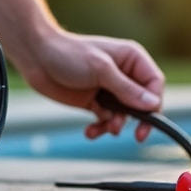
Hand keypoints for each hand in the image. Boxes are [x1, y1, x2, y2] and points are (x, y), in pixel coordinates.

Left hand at [18, 31, 165, 140]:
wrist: (36, 57)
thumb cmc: (69, 54)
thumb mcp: (101, 70)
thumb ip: (127, 89)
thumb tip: (152, 105)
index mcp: (132, 59)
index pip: (154, 84)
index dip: (154, 103)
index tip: (147, 119)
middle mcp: (124, 74)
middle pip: (142, 102)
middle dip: (136, 118)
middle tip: (137, 136)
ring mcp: (109, 89)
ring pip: (124, 114)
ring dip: (116, 125)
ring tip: (105, 129)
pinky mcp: (94, 101)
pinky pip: (106, 119)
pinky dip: (100, 127)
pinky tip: (90, 131)